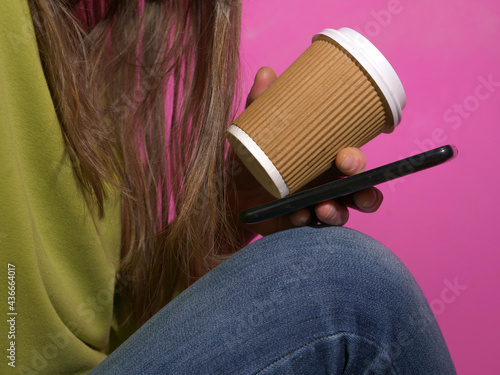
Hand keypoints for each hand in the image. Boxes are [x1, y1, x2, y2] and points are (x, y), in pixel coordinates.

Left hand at [229, 67, 382, 240]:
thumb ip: (260, 105)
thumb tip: (267, 73)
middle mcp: (327, 184)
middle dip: (362, 189)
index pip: (352, 161)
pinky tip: (297, 217)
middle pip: (359, 189)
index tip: (346, 155)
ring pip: (344, 212)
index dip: (357, 161)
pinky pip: (315, 229)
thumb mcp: (254, 132)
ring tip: (321, 208)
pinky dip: (308, 222)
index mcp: (324, 160)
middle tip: (345, 182)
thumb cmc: (249, 160)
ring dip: (339, 212)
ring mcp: (317, 206)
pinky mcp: (302, 224)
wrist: (228, 194)